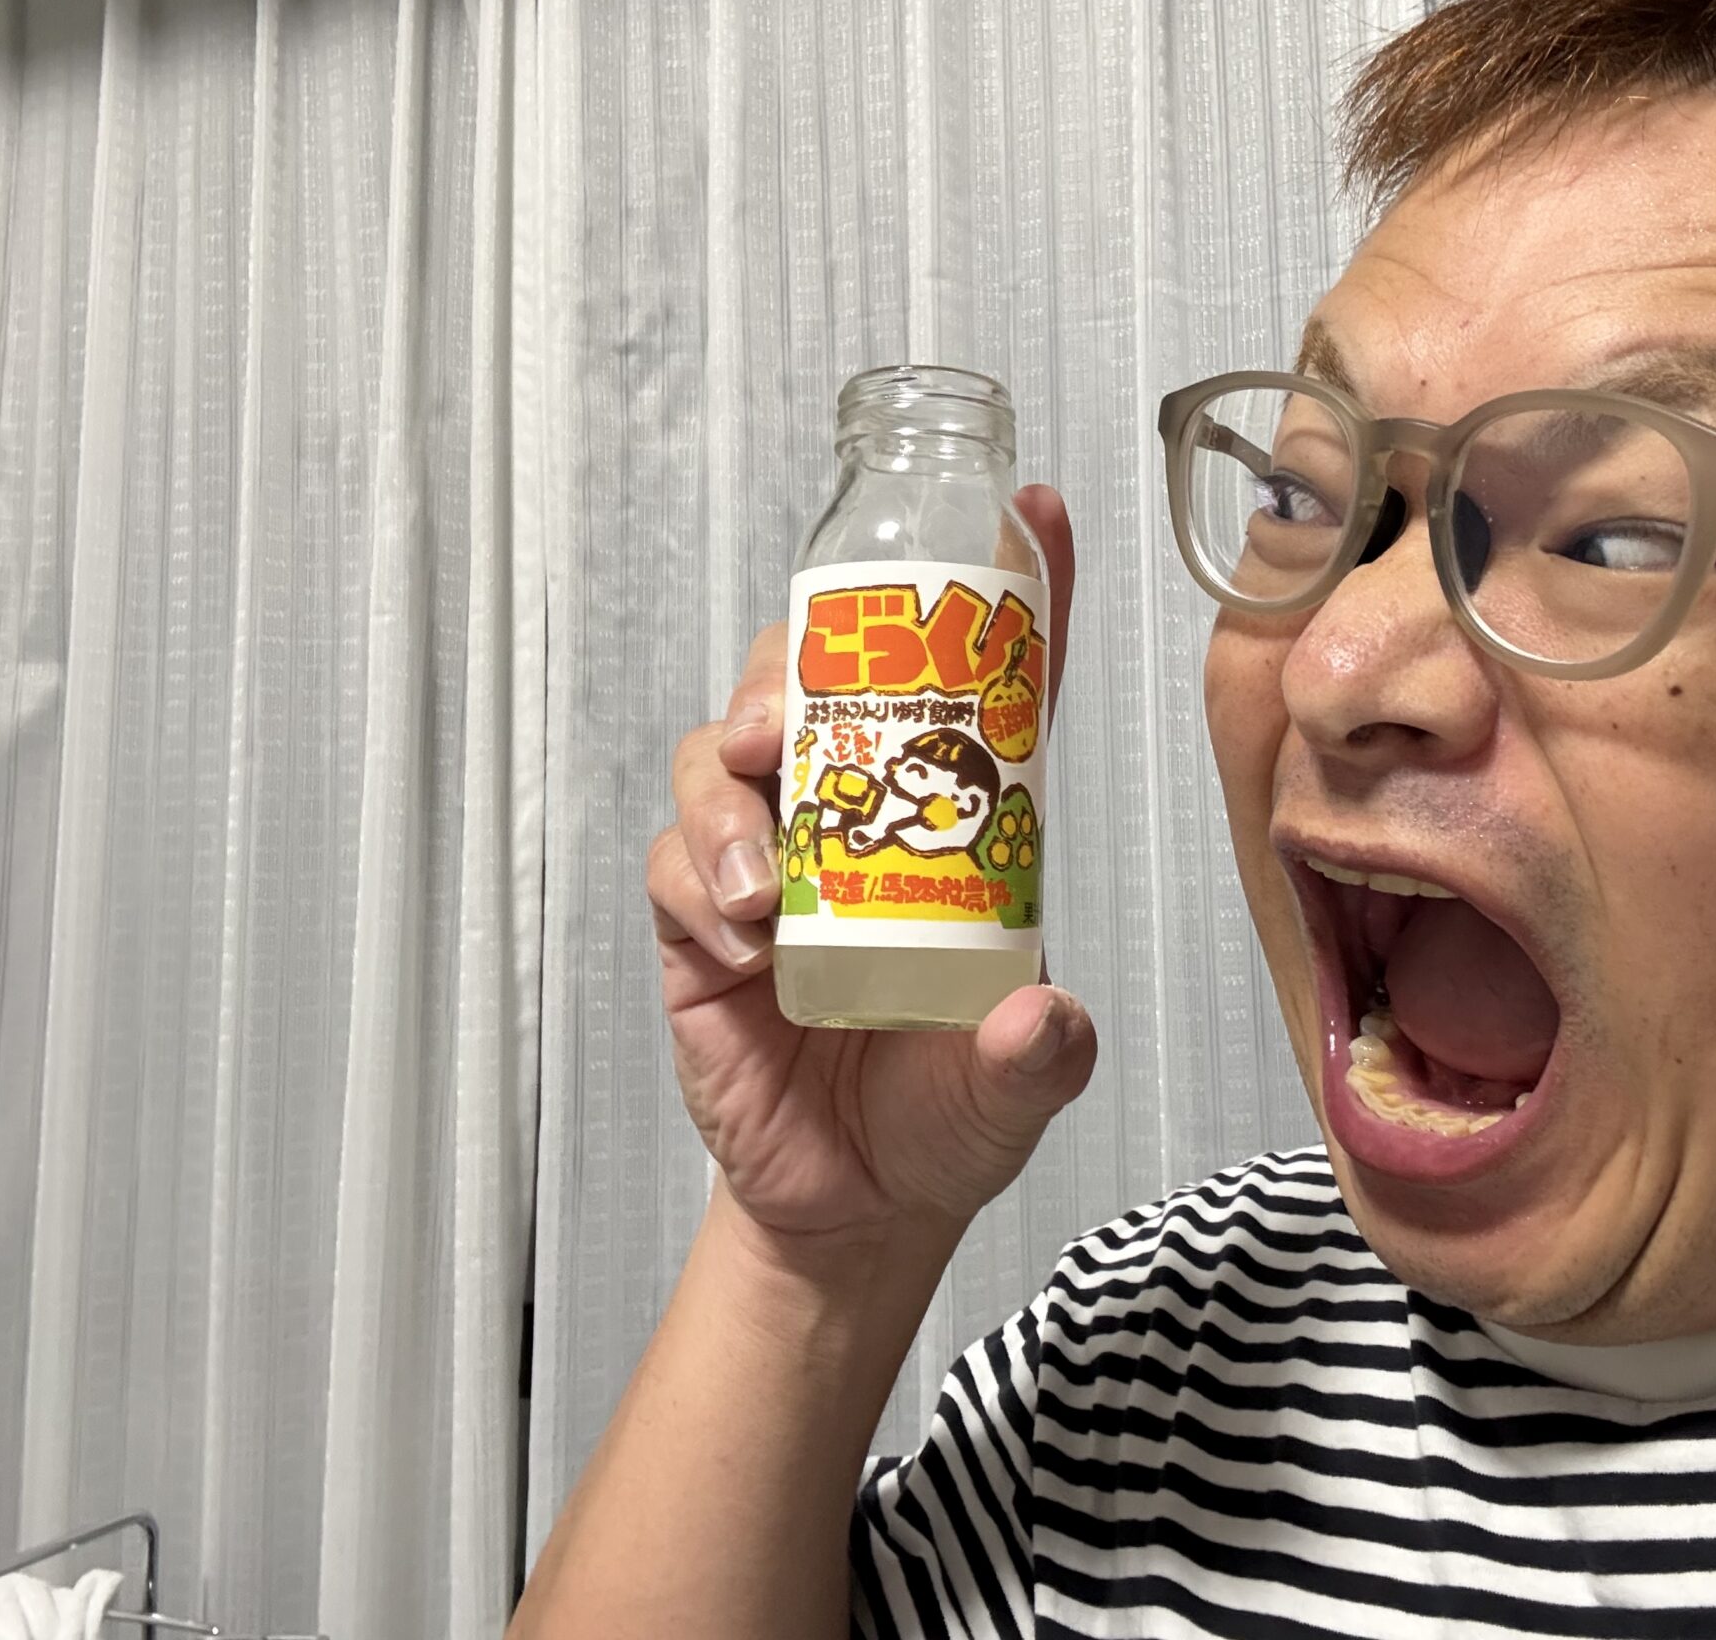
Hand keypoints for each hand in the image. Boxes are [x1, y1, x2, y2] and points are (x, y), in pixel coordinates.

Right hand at [646, 486, 1094, 1256]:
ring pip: (721, 753)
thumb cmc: (946, 1115)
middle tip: (790, 714)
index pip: (979, 687)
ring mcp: (768, 862)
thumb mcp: (1014, 1089)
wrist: (853, 1206)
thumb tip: (1043, 1019)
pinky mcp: (695, 923)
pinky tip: (739, 933)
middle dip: (797, 666)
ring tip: (760, 864)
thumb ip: (1037, 1057)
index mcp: (950, 823)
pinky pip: (672, 863)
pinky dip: (695, 879)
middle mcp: (852, 818)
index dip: (1004, 597)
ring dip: (731, 776)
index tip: (1034, 510)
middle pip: (814, 681)